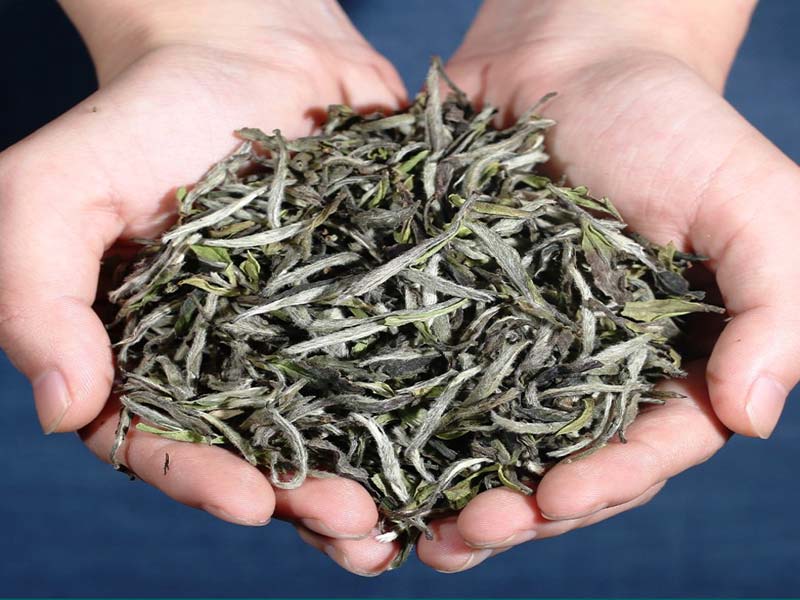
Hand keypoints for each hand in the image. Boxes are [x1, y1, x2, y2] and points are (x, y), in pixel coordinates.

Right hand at [0, 0, 404, 574]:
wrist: (248, 52)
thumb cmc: (143, 117)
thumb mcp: (56, 190)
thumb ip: (34, 293)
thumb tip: (63, 408)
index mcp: (159, 359)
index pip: (170, 443)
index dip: (203, 479)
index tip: (248, 499)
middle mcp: (242, 365)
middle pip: (270, 453)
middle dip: (306, 498)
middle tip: (351, 519)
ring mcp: (318, 338)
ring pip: (346, 427)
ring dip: (377, 478)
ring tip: (410, 511)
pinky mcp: (383, 303)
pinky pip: (411, 360)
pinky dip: (436, 401)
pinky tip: (467, 436)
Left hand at [398, 0, 799, 571]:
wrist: (567, 65)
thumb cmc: (668, 125)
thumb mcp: (752, 203)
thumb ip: (777, 308)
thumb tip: (750, 419)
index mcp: (668, 364)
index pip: (644, 449)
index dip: (604, 484)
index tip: (555, 502)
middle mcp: (588, 373)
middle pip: (557, 465)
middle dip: (517, 511)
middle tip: (469, 535)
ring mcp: (514, 351)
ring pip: (486, 445)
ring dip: (451, 493)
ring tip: (417, 532)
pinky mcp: (453, 320)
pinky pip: (427, 383)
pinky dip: (401, 424)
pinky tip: (365, 458)